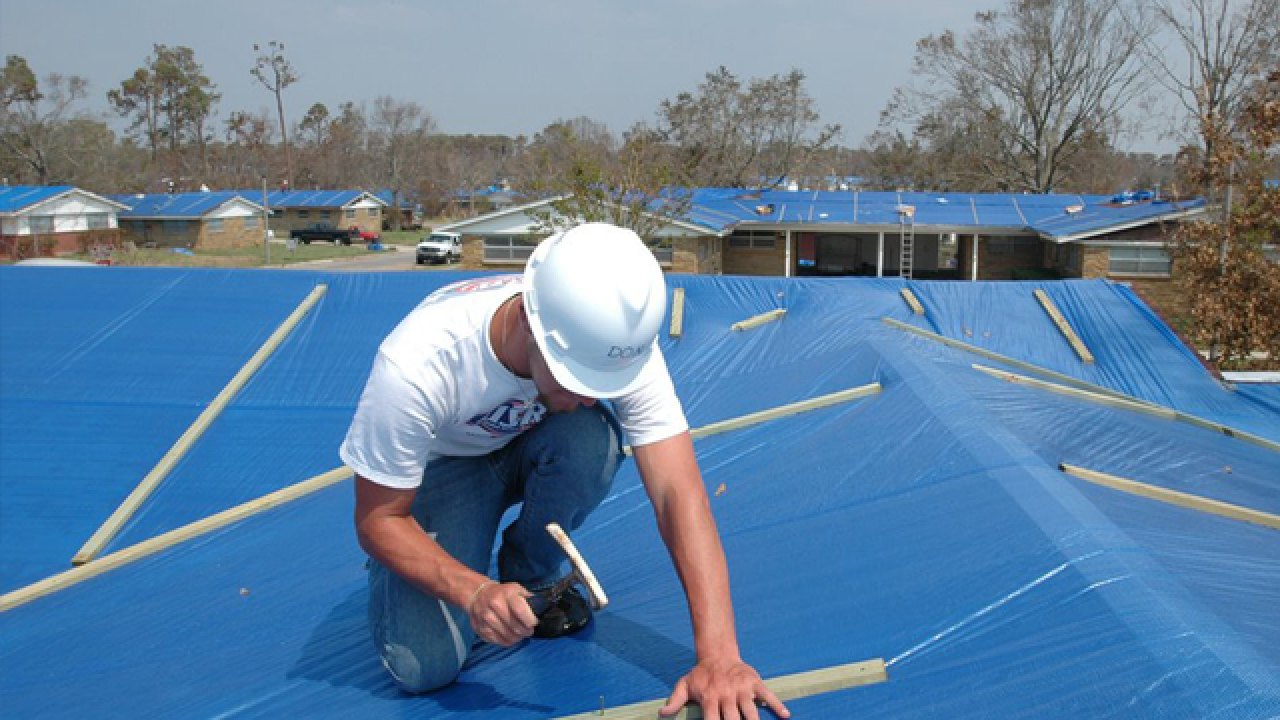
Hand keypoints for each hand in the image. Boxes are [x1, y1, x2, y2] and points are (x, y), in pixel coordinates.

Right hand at [466, 581, 536, 645]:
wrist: (478, 595)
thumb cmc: (502, 593)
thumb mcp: (516, 589)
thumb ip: (528, 598)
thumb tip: (541, 608)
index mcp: (507, 594)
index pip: (520, 611)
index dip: (530, 621)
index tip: (534, 623)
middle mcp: (495, 605)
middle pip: (516, 627)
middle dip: (526, 632)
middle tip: (529, 631)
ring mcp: (486, 618)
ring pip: (509, 636)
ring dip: (518, 638)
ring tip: (520, 634)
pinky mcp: (482, 629)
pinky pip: (500, 641)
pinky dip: (508, 641)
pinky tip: (511, 637)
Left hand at [660, 657, 789, 719]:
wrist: (718, 653)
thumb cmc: (701, 675)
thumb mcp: (684, 685)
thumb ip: (674, 700)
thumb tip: (662, 714)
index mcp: (709, 698)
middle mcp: (726, 694)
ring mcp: (742, 689)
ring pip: (751, 711)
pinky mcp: (755, 682)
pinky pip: (768, 694)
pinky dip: (777, 704)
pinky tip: (785, 715)